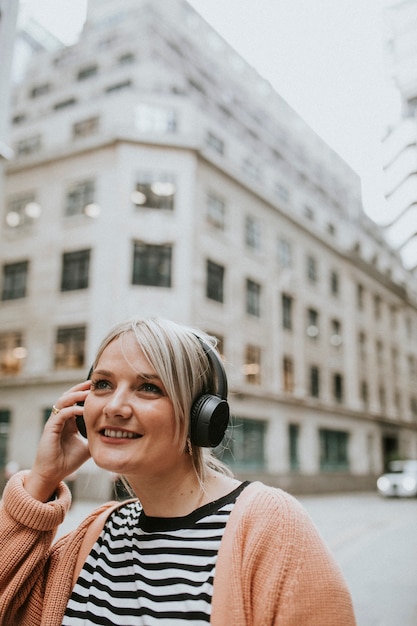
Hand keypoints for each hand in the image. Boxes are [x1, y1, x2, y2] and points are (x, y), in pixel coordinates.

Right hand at [25, 381, 91, 501]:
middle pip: (68, 396)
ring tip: (88, 393)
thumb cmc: (67, 461)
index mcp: (68, 421)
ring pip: (63, 401)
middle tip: (94, 383)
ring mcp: (54, 422)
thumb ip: (96, 438)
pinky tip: (83, 410)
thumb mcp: (87, 447)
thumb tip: (114, 435)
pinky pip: (61, 414)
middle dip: (80, 388)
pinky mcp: (50, 429)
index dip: (85, 393)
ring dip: (76, 395)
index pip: (76, 401)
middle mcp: (60, 419)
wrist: (53, 474)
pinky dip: (72, 410)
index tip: (99, 388)